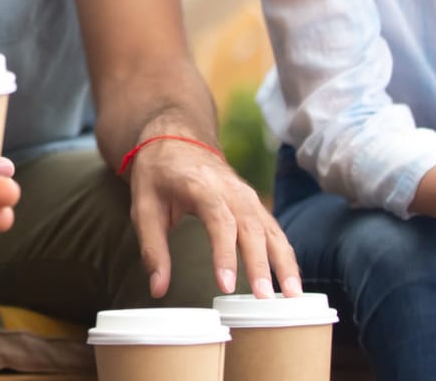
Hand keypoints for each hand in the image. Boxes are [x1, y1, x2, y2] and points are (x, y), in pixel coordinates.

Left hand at [125, 136, 301, 298]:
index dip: (225, 254)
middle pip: (251, 228)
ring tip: (292, 296)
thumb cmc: (158, 173)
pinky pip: (274, 230)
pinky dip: (286, 255)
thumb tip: (158, 288)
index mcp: (201, 185)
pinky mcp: (254, 204)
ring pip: (271, 230)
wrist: (176, 137)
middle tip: (263, 298)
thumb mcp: (143, 207)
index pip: (219, 221)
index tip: (226, 284)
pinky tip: (291, 281)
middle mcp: (231, 190)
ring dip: (283, 263)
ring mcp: (247, 195)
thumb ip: (153, 248)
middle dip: (260, 265)